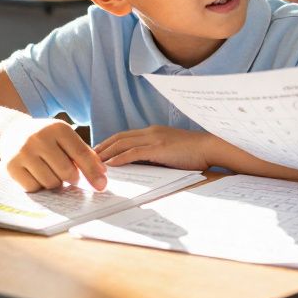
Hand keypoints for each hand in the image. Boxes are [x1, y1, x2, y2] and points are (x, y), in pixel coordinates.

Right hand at [0, 117, 106, 191]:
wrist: (11, 132)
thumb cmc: (46, 138)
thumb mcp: (65, 137)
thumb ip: (84, 153)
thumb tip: (102, 174)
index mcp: (58, 128)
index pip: (80, 154)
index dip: (93, 172)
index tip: (102, 186)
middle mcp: (39, 138)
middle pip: (66, 172)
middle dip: (72, 178)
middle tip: (69, 175)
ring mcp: (24, 152)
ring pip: (51, 182)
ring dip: (55, 183)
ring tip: (51, 172)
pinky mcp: (11, 166)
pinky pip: (34, 188)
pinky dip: (39, 186)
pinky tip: (37, 174)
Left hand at [93, 126, 213, 170]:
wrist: (210, 147)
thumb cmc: (193, 152)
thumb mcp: (169, 151)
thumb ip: (154, 154)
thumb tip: (139, 165)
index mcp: (152, 132)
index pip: (124, 135)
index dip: (108, 143)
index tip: (97, 152)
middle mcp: (150, 132)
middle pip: (119, 137)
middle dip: (102, 147)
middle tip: (88, 157)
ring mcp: (154, 139)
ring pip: (123, 144)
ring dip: (107, 153)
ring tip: (94, 162)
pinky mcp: (159, 149)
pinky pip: (134, 153)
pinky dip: (121, 158)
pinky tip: (112, 165)